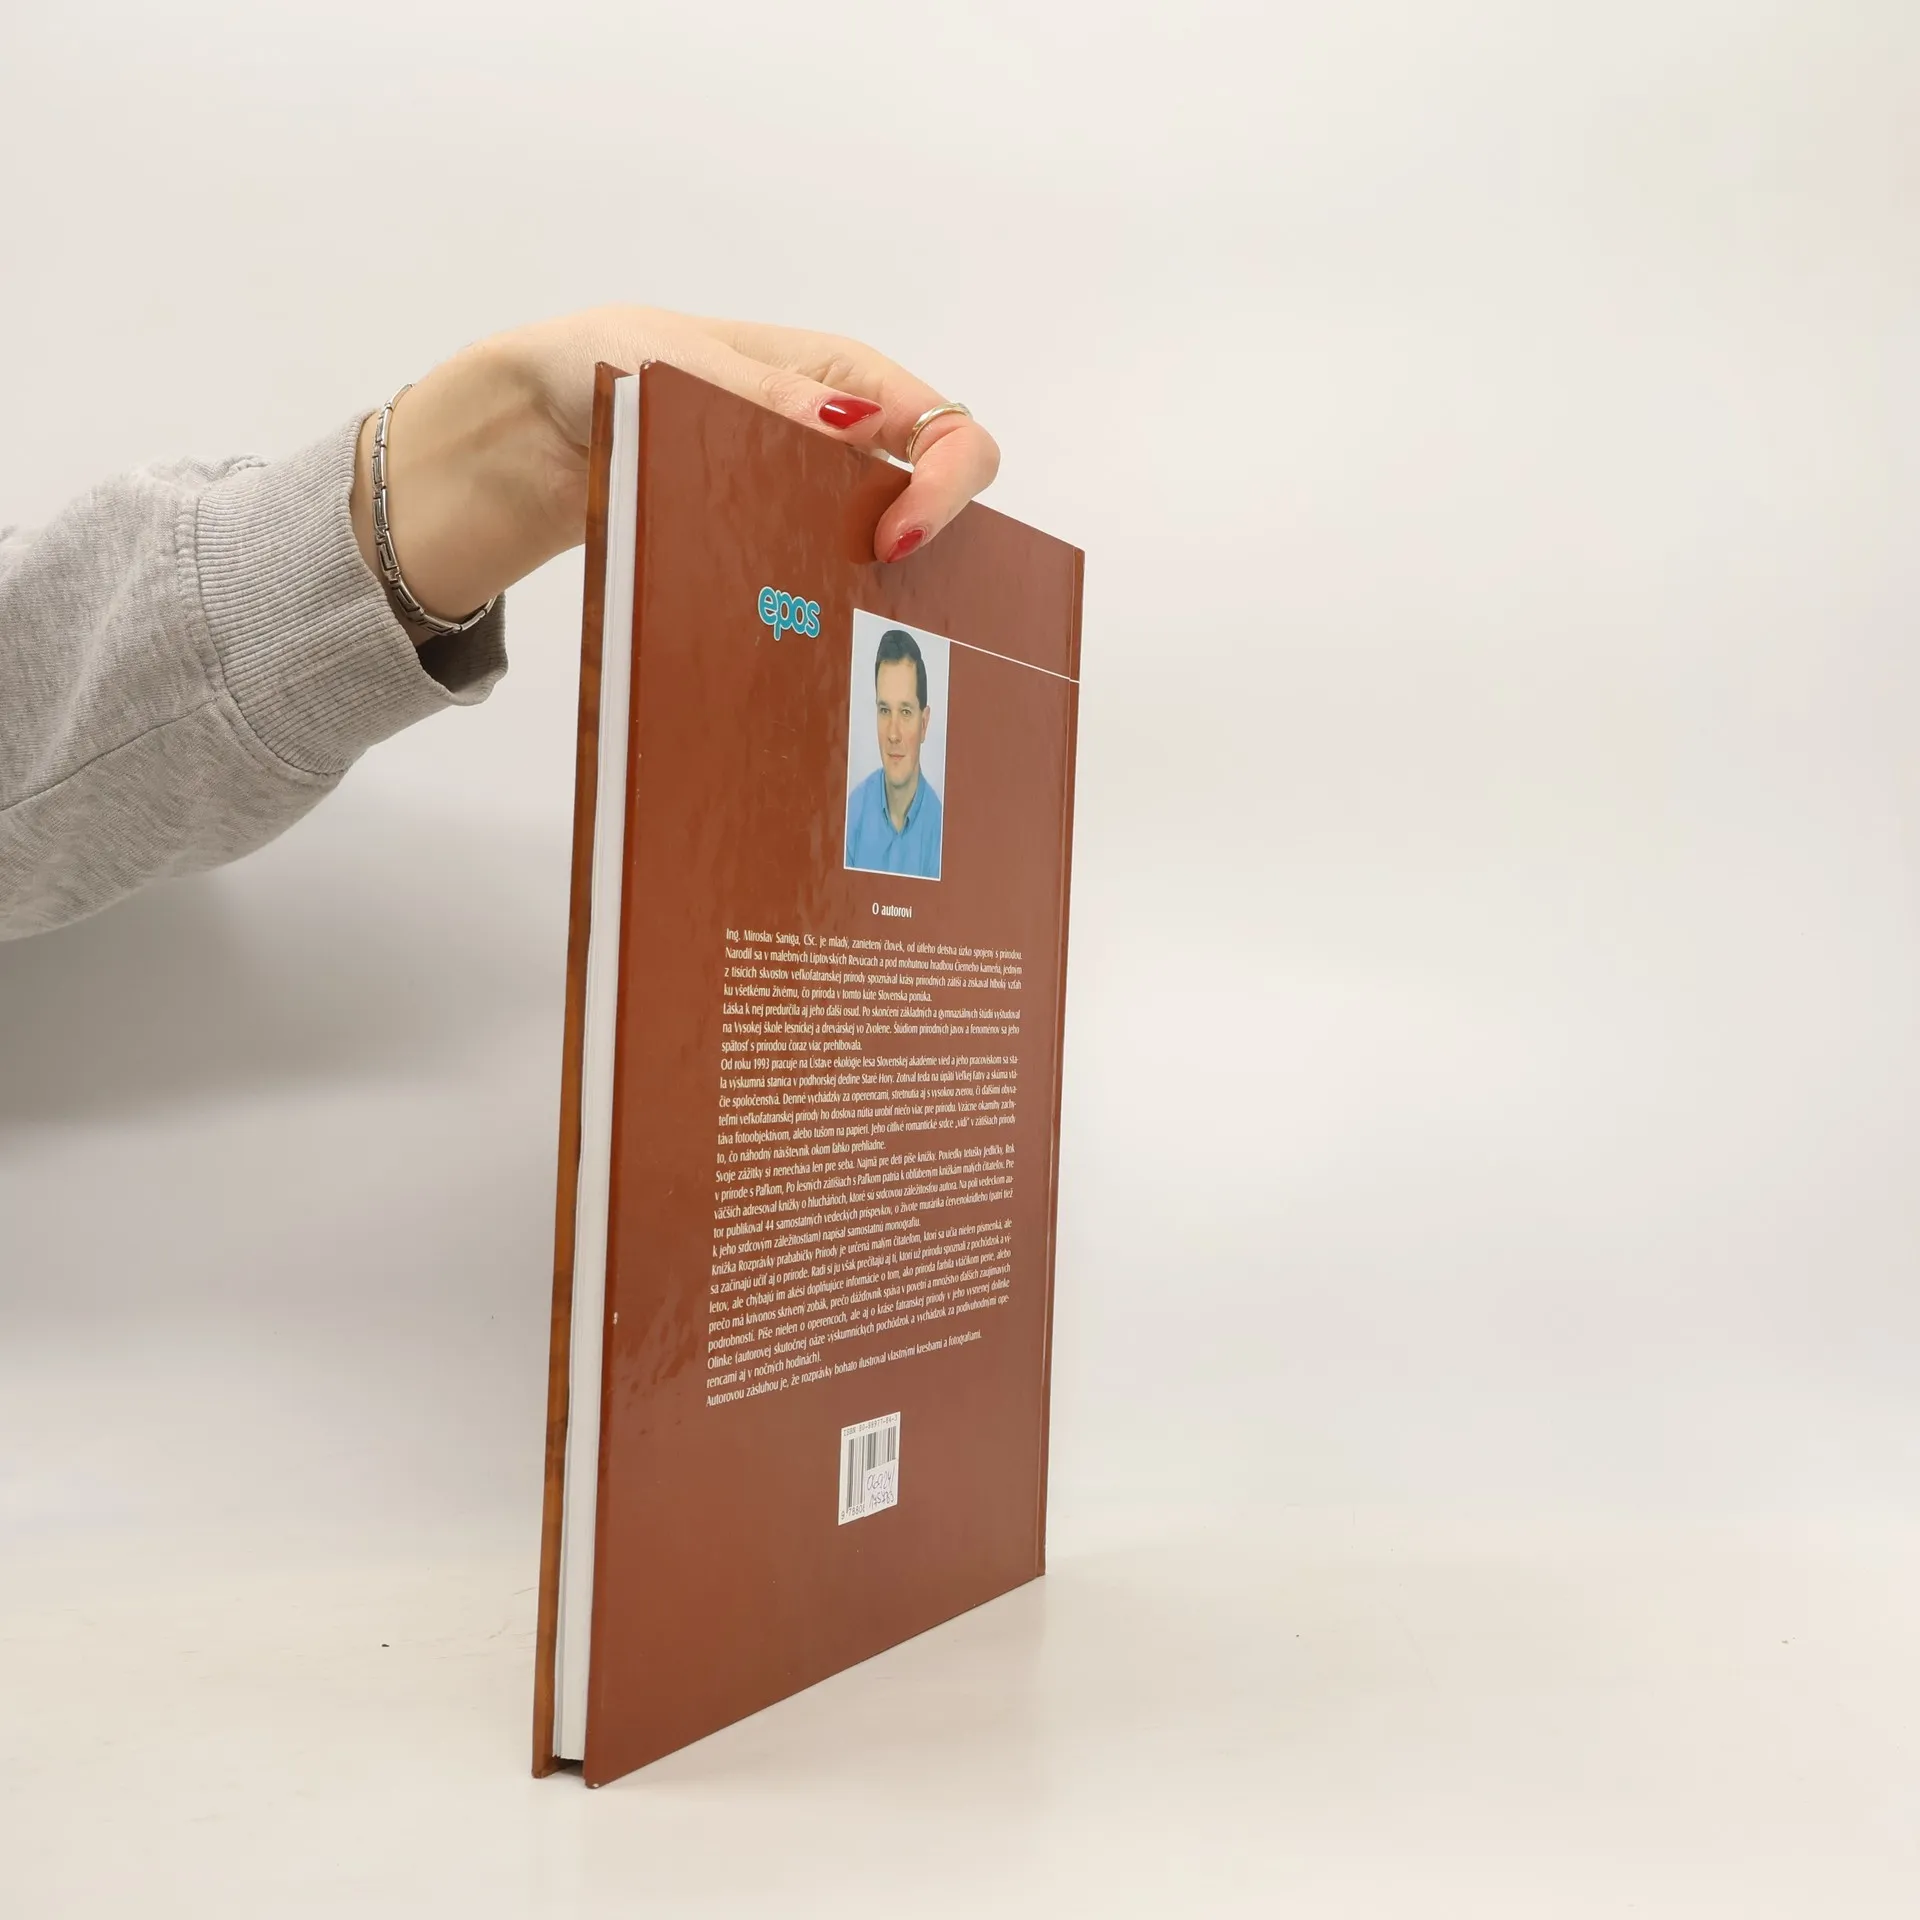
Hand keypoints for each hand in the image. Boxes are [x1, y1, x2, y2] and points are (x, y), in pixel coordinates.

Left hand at [350, 307, 1001, 636]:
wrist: (518, 438)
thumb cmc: (590, 365)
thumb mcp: (669, 361)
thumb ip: (763, 395)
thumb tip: (855, 425)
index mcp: (837, 374)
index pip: (946, 428)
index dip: (945, 484)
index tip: (895, 538)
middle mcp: (837, 440)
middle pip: (930, 498)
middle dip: (925, 544)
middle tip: (872, 585)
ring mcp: (803, 501)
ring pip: (881, 554)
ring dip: (874, 590)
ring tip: (839, 621)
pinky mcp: (765, 550)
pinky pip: (819, 583)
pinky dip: (820, 610)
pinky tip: (798, 634)